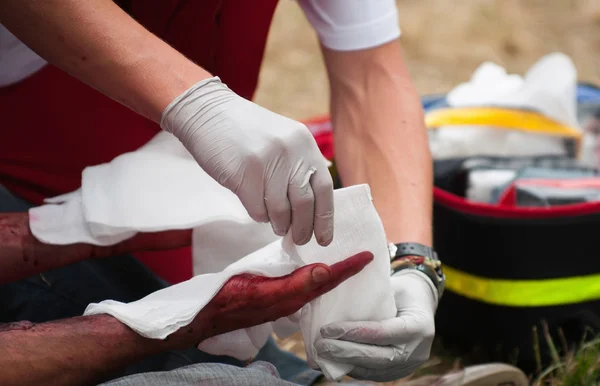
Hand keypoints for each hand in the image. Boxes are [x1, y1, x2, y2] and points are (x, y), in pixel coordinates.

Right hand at [160, 77, 333, 245]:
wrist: (208, 112)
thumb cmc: (246, 132)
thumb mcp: (284, 139)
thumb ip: (300, 165)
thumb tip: (314, 209)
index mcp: (304, 143)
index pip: (324, 188)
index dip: (325, 218)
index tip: (323, 238)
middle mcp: (290, 152)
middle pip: (304, 204)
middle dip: (302, 228)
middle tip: (298, 238)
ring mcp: (267, 162)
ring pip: (280, 211)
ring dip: (279, 223)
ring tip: (276, 224)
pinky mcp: (243, 174)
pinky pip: (257, 209)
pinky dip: (259, 215)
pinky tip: (256, 208)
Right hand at [170, 252, 373, 347]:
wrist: (206, 313)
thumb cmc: (229, 300)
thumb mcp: (261, 288)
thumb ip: (294, 283)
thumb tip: (326, 272)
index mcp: (293, 296)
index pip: (329, 280)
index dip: (349, 268)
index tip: (369, 255)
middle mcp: (292, 298)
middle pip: (326, 283)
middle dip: (346, 270)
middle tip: (363, 256)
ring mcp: (283, 297)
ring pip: (315, 284)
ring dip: (333, 272)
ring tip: (346, 260)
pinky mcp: (273, 294)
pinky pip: (301, 283)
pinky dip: (314, 273)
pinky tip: (312, 267)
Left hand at [314, 270, 437, 381]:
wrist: (420, 303)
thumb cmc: (401, 290)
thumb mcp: (390, 286)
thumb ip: (369, 297)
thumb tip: (333, 301)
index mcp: (419, 325)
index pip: (382, 332)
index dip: (353, 333)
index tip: (328, 329)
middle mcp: (416, 351)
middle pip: (376, 357)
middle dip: (344, 352)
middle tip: (320, 346)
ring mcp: (408, 365)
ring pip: (372, 370)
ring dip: (343, 364)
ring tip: (320, 356)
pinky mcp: (397, 372)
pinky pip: (372, 374)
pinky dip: (350, 368)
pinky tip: (331, 361)